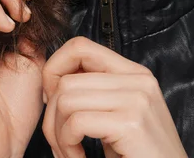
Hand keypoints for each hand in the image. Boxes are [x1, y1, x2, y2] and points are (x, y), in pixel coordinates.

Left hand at [41, 36, 186, 157]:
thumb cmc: (141, 156)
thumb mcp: (121, 117)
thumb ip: (97, 94)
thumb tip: (54, 81)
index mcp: (134, 73)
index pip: (80, 47)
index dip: (54, 69)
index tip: (52, 101)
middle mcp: (138, 79)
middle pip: (67, 80)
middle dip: (52, 116)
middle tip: (61, 143)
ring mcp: (137, 99)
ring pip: (66, 99)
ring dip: (58, 134)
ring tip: (71, 152)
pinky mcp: (131, 123)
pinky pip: (76, 122)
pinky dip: (67, 145)